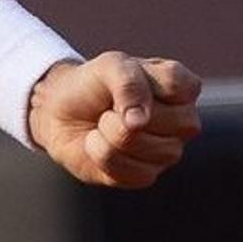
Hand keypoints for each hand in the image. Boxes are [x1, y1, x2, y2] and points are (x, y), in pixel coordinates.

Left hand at [31, 53, 202, 189]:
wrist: (59, 112)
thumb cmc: (93, 84)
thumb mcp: (109, 66)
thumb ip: (128, 83)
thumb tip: (140, 122)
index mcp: (182, 88)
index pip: (180, 88)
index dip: (143, 87)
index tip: (123, 81)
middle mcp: (181, 121)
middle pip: (173, 123)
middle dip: (127, 113)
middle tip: (109, 107)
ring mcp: (168, 151)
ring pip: (150, 149)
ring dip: (110, 134)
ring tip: (102, 124)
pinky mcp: (146, 175)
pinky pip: (131, 173)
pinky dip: (103, 156)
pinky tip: (98, 144)